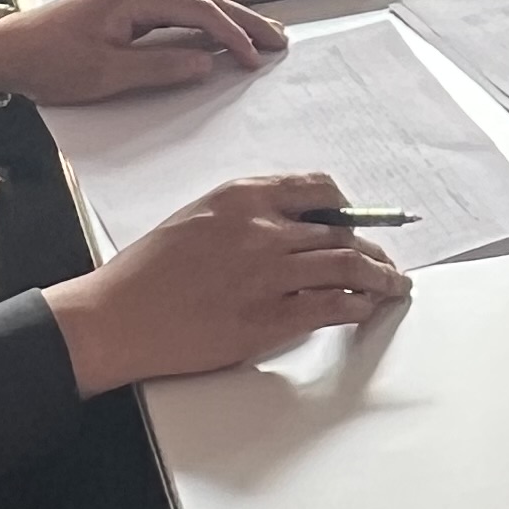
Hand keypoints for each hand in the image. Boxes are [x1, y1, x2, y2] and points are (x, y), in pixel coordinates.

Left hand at [0, 0, 285, 106]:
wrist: (3, 51)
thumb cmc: (51, 62)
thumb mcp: (107, 74)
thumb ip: (162, 68)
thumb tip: (208, 63)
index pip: (200, 11)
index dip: (233, 35)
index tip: (257, 58)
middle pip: (204, 1)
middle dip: (244, 21)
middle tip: (280, 39)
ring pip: (192, 5)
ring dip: (227, 21)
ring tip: (261, 36)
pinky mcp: (125, 8)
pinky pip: (175, 12)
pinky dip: (203, 23)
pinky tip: (218, 36)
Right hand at [46, 169, 407, 394]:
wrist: (115, 316)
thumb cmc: (147, 272)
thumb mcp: (197, 217)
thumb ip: (247, 216)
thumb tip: (293, 226)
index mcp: (243, 199)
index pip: (318, 189)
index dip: (348, 207)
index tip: (360, 220)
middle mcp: (261, 231)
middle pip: (341, 232)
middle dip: (373, 249)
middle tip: (387, 261)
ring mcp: (266, 276)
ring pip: (346, 267)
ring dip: (380, 277)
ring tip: (393, 285)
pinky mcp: (266, 320)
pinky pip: (330, 308)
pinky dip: (356, 307)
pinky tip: (364, 309)